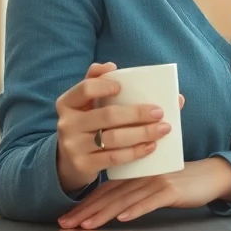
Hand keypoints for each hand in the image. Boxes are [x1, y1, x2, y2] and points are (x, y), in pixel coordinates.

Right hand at [55, 62, 185, 193]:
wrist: (70, 161)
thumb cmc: (86, 124)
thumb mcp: (86, 103)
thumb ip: (97, 81)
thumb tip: (111, 65)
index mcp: (67, 103)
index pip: (85, 89)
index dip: (103, 86)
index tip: (122, 87)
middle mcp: (67, 124)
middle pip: (107, 115)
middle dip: (137, 113)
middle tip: (159, 112)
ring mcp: (73, 146)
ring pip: (113, 138)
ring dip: (142, 133)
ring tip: (163, 129)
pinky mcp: (83, 165)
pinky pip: (113, 157)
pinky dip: (135, 152)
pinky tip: (151, 146)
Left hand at [58, 158, 230, 228]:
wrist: (211, 176)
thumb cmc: (181, 182)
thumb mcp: (153, 184)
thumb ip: (133, 191)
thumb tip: (111, 206)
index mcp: (135, 174)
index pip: (104, 189)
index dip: (83, 203)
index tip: (65, 217)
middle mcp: (141, 176)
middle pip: (109, 195)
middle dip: (85, 211)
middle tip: (65, 224)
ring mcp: (156, 182)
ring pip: (125, 199)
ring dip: (104, 213)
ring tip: (86, 226)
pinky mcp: (172, 190)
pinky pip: (150, 201)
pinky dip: (136, 210)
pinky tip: (123, 218)